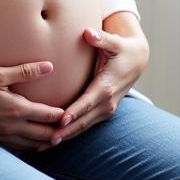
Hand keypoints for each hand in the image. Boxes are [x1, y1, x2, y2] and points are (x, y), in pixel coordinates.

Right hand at [0, 62, 64, 151]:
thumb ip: (26, 71)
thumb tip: (49, 66)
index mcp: (17, 109)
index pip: (48, 115)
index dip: (63, 115)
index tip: (75, 112)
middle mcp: (12, 127)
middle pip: (43, 135)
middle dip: (58, 133)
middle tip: (71, 129)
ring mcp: (3, 136)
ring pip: (31, 145)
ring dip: (45, 142)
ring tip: (56, 138)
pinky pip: (17, 148)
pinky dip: (28, 146)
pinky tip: (31, 143)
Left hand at [43, 14, 149, 148]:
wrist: (137, 61)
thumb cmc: (122, 50)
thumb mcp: (114, 42)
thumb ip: (101, 38)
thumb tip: (88, 32)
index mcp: (106, 87)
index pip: (88, 102)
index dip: (75, 112)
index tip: (61, 120)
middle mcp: (107, 103)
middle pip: (83, 121)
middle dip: (65, 132)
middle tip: (45, 141)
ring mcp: (105, 110)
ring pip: (82, 127)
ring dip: (64, 137)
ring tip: (43, 147)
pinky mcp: (102, 113)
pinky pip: (84, 126)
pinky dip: (69, 134)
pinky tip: (52, 141)